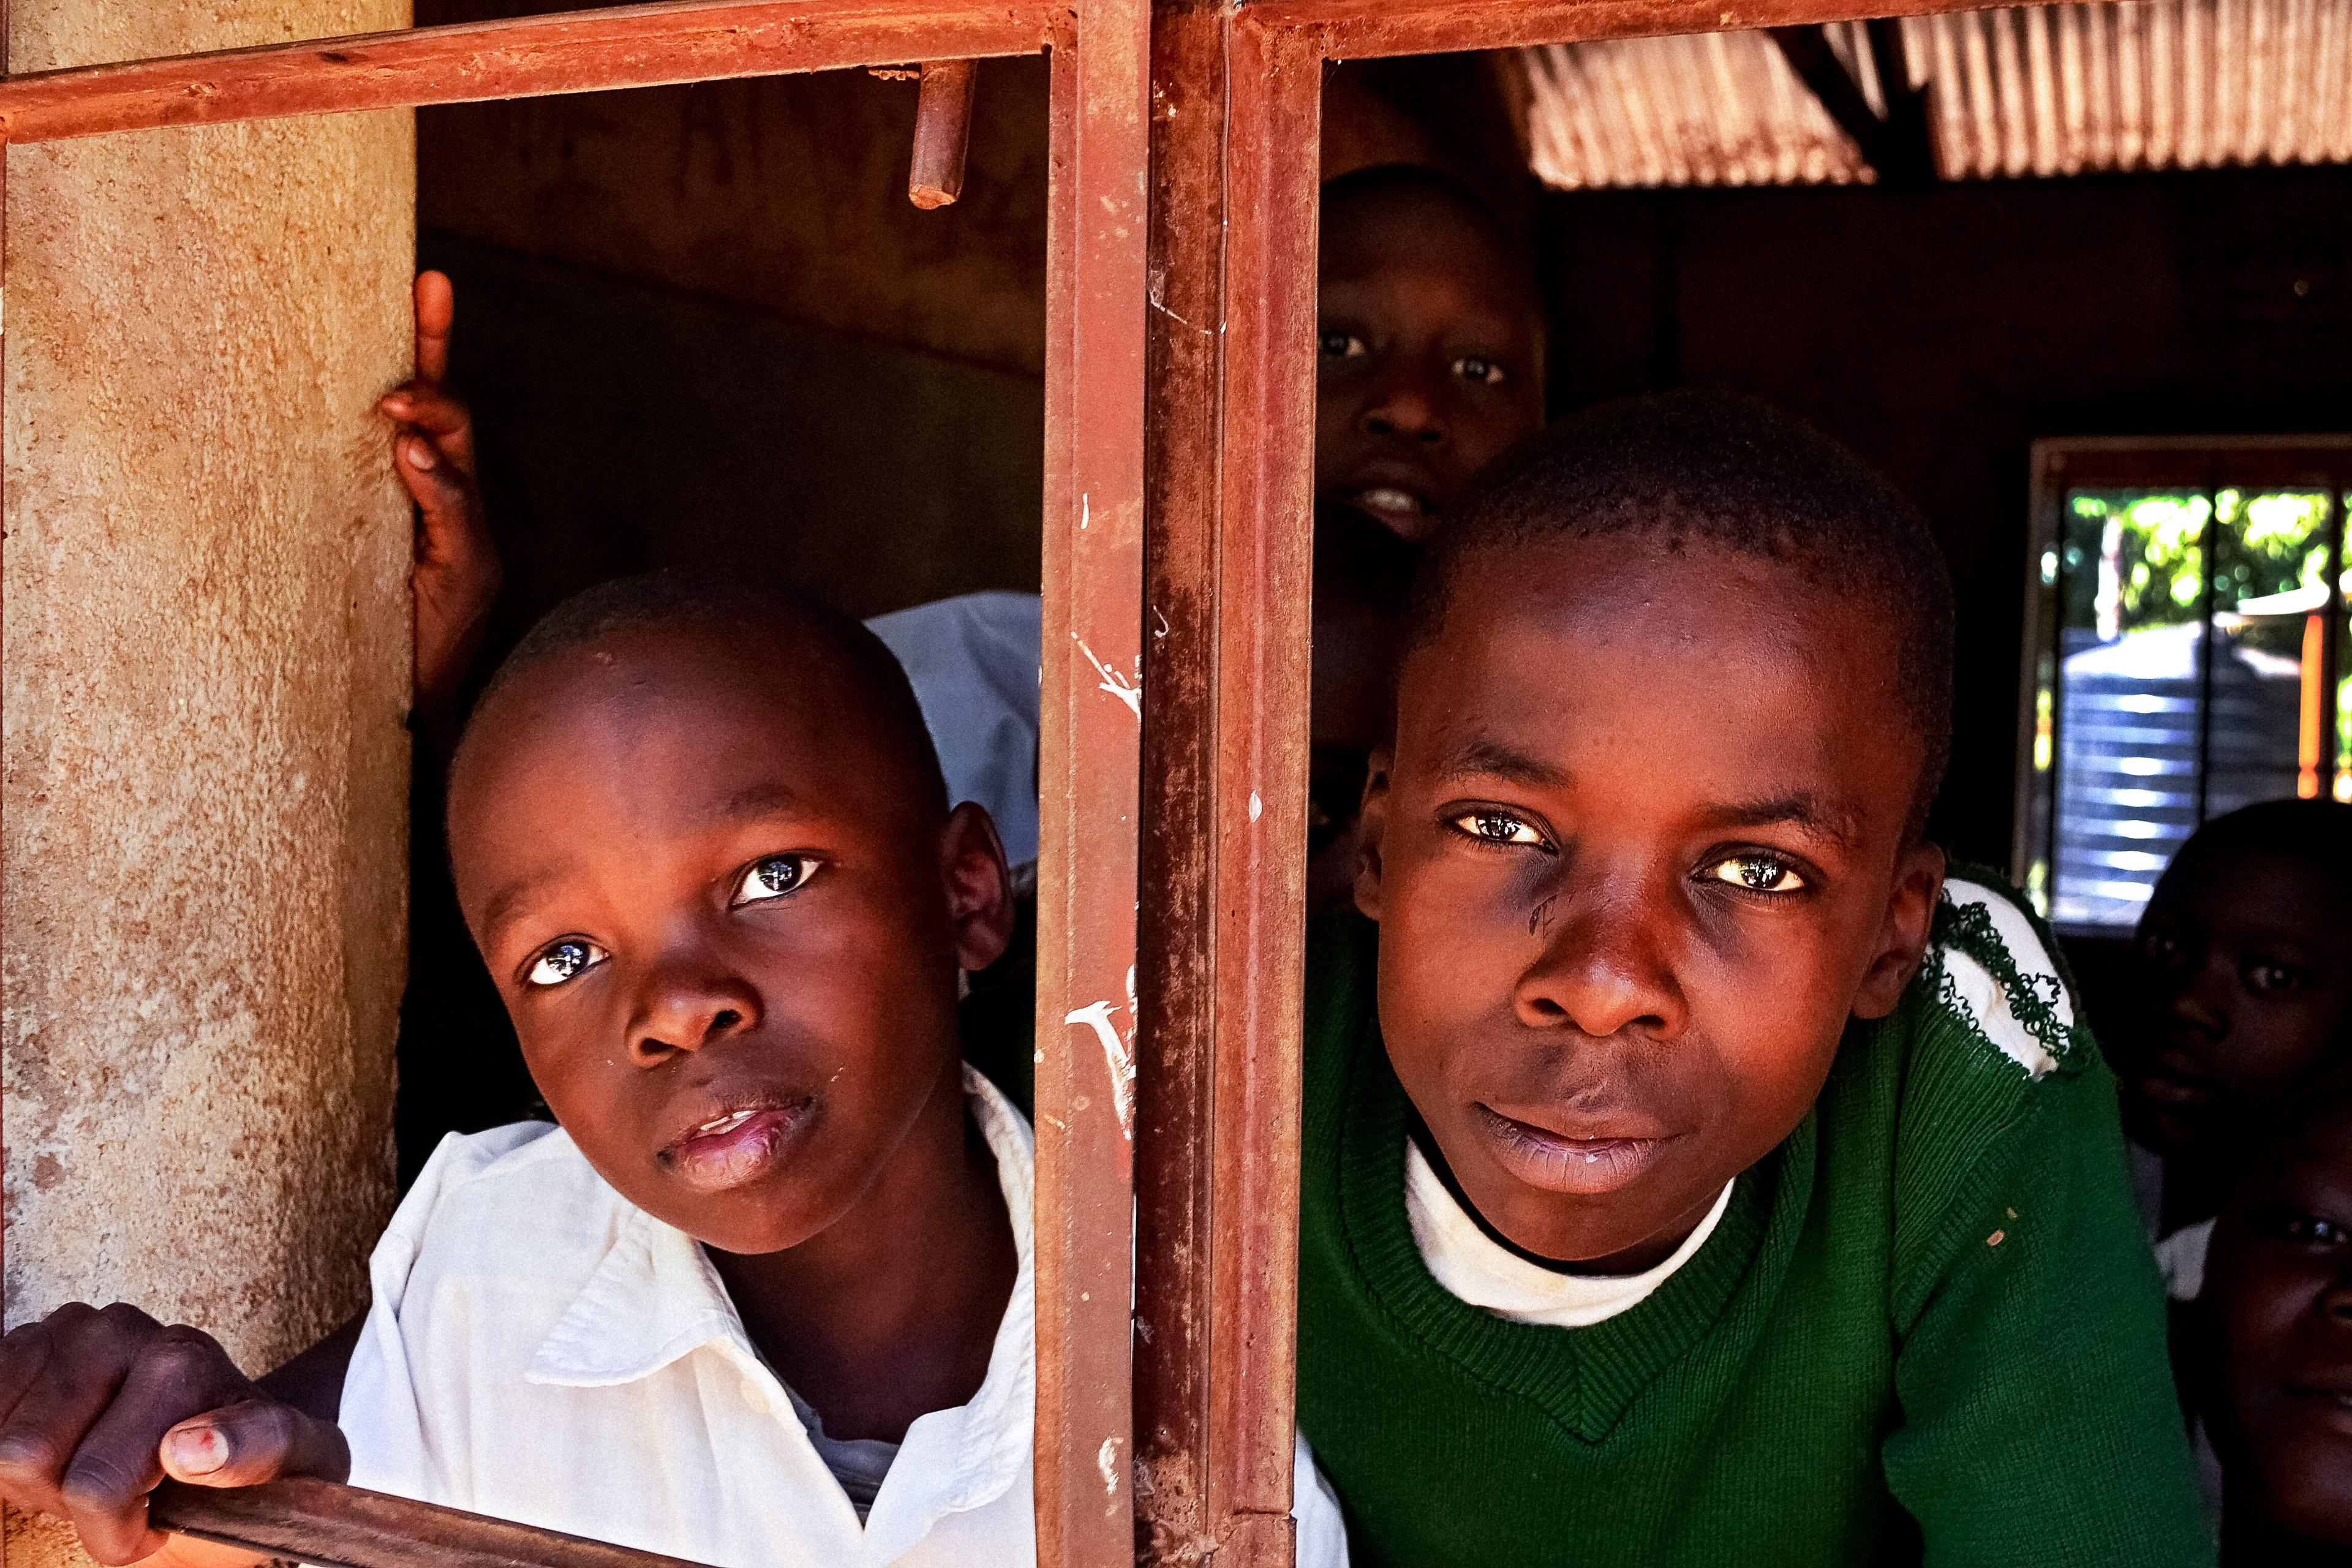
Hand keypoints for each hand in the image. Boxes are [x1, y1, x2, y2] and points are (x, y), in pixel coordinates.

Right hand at [0, 1304, 348, 1566]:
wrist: (212, 1438)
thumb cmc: (246, 1462)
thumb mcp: (291, 1463)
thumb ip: (259, 1448)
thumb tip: (190, 1447)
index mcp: (190, 1362)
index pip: (113, 1461)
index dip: (116, 1519)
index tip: (148, 1523)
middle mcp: (127, 1332)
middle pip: (38, 1463)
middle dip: (74, 1502)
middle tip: (124, 1494)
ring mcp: (70, 1331)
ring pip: (6, 1449)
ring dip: (39, 1479)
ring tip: (93, 1465)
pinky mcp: (27, 1343)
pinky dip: (10, 1456)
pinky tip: (59, 1445)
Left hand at [381, 269, 501, 719]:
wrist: (413, 708)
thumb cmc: (376, 632)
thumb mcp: (356, 548)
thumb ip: (368, 495)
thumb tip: (356, 432)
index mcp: (428, 490)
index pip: (432, 403)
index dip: (431, 340)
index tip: (426, 277)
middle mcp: (456, 505)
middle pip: (456, 412)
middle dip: (439, 350)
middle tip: (424, 294)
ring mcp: (467, 539)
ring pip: (460, 456)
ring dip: (433, 416)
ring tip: (396, 400)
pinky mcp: (466, 575)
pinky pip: (456, 519)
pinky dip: (438, 484)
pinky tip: (414, 456)